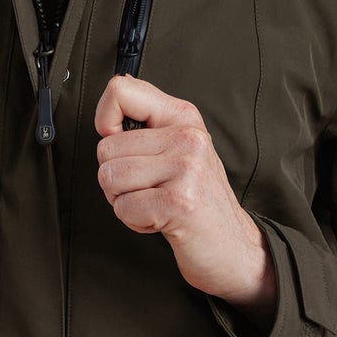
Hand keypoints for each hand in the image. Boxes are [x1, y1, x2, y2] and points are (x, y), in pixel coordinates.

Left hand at [94, 73, 278, 327]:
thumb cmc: (199, 200)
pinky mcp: (179, 202)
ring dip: (124, 201)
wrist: (232, 246)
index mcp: (183, 117)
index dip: (104, 119)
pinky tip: (161, 220)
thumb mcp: (178, 150)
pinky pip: (124, 208)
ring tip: (155, 203)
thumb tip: (105, 118)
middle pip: (106, 148)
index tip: (118, 140)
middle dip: (116, 178)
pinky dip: (135, 222)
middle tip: (149, 189)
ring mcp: (185, 168)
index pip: (121, 91)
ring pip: (110, 179)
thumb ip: (145, 128)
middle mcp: (186, 137)